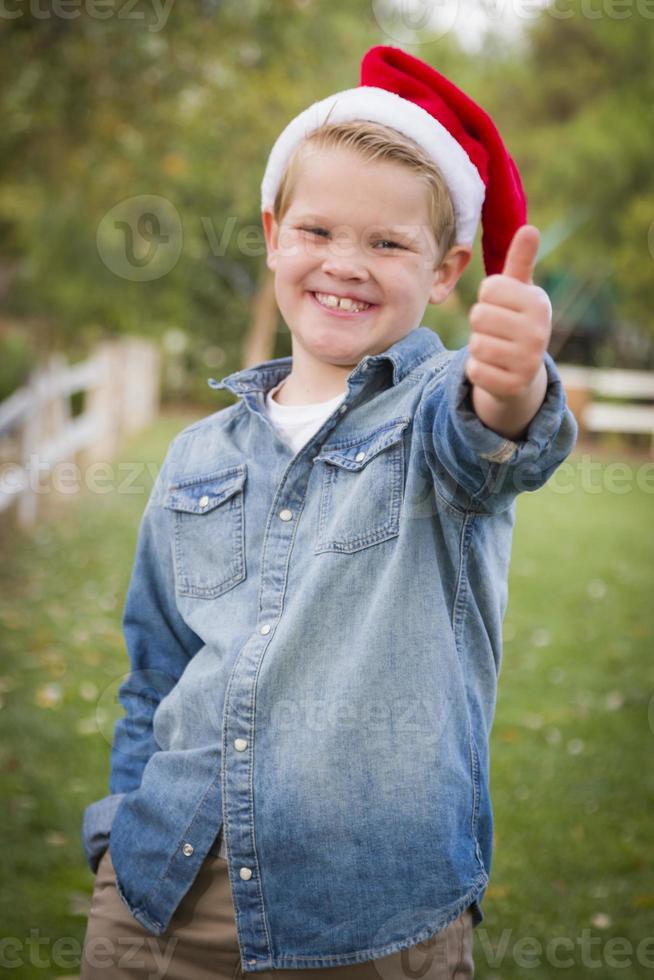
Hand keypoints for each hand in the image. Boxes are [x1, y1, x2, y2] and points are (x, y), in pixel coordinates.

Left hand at [465, 225, 551, 401]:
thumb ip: (520, 261)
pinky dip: (477, 369)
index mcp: (539, 303)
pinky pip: (475, 370)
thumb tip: (530, 228)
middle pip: (479, 315)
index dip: (487, 298)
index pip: (489, 288)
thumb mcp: (520, 292)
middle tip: (496, 331)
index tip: (501, 307)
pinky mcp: (513, 386)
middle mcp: (540, 331)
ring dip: (477, 347)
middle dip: (479, 324)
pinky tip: (493, 369)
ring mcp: (529, 361)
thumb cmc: (515, 322)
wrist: (522, 373)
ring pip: (475, 344)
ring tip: (495, 349)